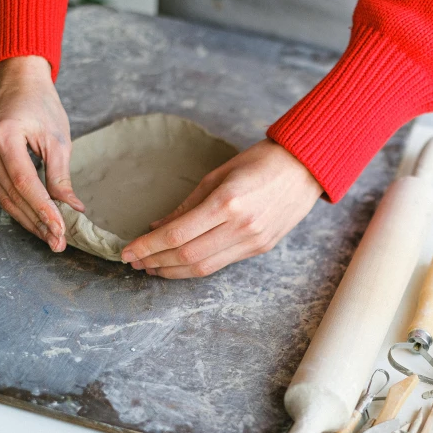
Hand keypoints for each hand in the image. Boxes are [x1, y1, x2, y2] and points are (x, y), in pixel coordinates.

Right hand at [0, 56, 83, 251]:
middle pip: (12, 196)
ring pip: (6, 198)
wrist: (20, 83)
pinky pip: (3, 190)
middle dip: (37, 222)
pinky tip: (38, 221)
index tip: (60, 230)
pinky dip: (22, 207)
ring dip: (29, 220)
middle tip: (58, 243)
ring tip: (51, 238)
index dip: (43, 210)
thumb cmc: (42, 105)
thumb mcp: (58, 139)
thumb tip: (71, 208)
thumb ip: (61, 176)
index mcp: (4, 138)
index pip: (25, 183)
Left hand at [122, 139, 323, 277]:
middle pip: (188, 256)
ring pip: (204, 267)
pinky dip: (196, 266)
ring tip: (152, 268)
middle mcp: (241, 226)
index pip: (178, 234)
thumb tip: (158, 226)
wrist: (305, 169)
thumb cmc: (260, 162)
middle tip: (135, 262)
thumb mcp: (218, 174)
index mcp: (228, 202)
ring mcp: (253, 241)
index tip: (127, 251)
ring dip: (173, 270)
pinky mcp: (261, 248)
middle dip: (156, 262)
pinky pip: (222, 263)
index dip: (148, 246)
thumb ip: (188, 204)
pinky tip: (180, 263)